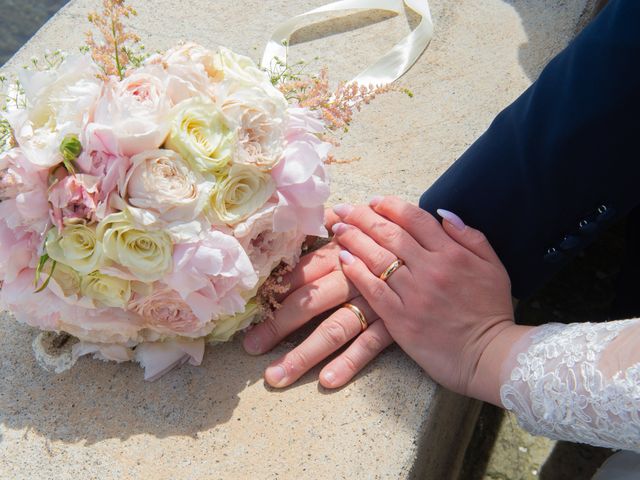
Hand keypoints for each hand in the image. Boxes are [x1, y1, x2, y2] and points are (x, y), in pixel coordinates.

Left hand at [242, 209, 393, 388]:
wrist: (445, 258)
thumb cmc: (397, 238)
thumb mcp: (367, 225)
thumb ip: (336, 223)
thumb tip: (312, 216)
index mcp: (341, 254)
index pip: (299, 272)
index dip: (273, 291)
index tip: (248, 309)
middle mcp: (352, 278)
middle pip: (308, 302)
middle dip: (276, 325)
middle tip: (249, 347)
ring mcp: (373, 303)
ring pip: (333, 328)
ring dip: (303, 353)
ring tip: (275, 376)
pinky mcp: (395, 324)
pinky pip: (370, 345)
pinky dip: (350, 362)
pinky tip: (327, 381)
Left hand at [332, 196, 526, 404]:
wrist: (488, 356)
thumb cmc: (491, 311)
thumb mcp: (493, 266)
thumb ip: (470, 236)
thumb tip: (444, 213)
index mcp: (452, 253)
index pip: (415, 219)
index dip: (391, 206)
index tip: (375, 201)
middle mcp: (430, 269)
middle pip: (390, 234)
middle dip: (364, 217)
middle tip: (346, 210)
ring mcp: (413, 294)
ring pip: (377, 258)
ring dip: (354, 239)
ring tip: (339, 229)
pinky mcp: (400, 319)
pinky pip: (373, 289)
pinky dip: (356, 272)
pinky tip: (343, 259)